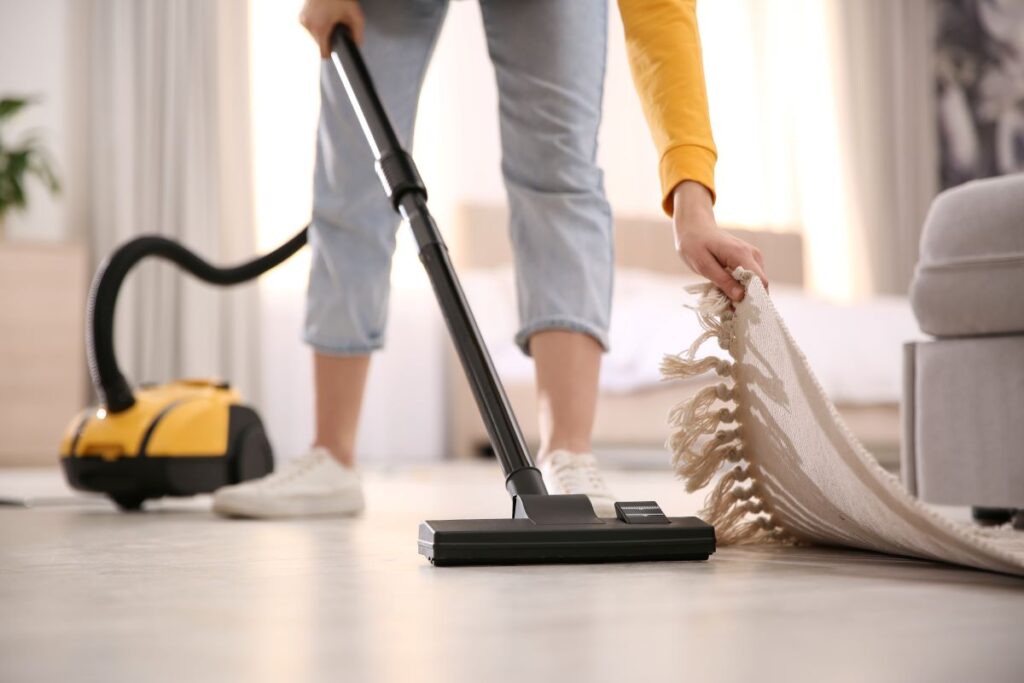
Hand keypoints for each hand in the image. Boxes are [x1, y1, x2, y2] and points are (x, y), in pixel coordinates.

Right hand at [300, 0, 364, 57]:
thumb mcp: (355, 14)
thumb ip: (358, 33)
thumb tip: (357, 45)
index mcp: (319, 29)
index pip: (323, 53)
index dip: (332, 53)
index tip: (337, 49)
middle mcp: (308, 26)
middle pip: (319, 45)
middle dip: (328, 39)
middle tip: (336, 28)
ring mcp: (302, 20)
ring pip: (314, 37)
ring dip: (322, 32)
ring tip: (330, 21)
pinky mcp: (300, 16)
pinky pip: (310, 28)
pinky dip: (317, 25)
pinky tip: (324, 17)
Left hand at [672, 181, 768, 301]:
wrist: (695, 226)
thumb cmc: (694, 244)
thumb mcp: (703, 265)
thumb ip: (722, 281)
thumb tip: (740, 297)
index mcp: (741, 255)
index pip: (760, 282)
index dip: (754, 299)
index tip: (740, 311)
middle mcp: (752, 255)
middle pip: (760, 285)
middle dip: (747, 299)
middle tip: (728, 309)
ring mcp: (753, 256)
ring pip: (756, 283)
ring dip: (742, 294)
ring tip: (724, 298)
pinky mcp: (750, 259)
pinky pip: (750, 278)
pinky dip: (740, 287)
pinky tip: (726, 289)